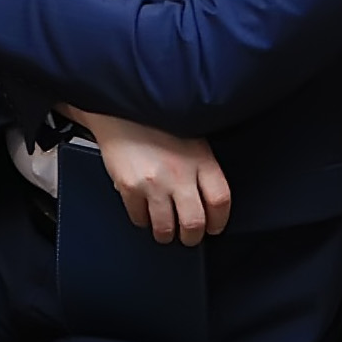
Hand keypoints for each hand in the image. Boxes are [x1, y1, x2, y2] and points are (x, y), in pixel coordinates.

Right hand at [62, 108, 231, 245]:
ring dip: (166, 234)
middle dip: (192, 236)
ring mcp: (153, 182)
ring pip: (165, 228)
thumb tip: (208, 198)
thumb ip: (202, 166)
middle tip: (189, 236)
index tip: (214, 226)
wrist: (122, 105)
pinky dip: (143, 221)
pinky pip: (139, 218)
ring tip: (165, 231)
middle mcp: (179, 173)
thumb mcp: (193, 136)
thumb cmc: (158, 120)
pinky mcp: (129, 186)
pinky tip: (145, 214)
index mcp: (201, 158)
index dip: (219, 220)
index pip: (220, 201)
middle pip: (194, 222)